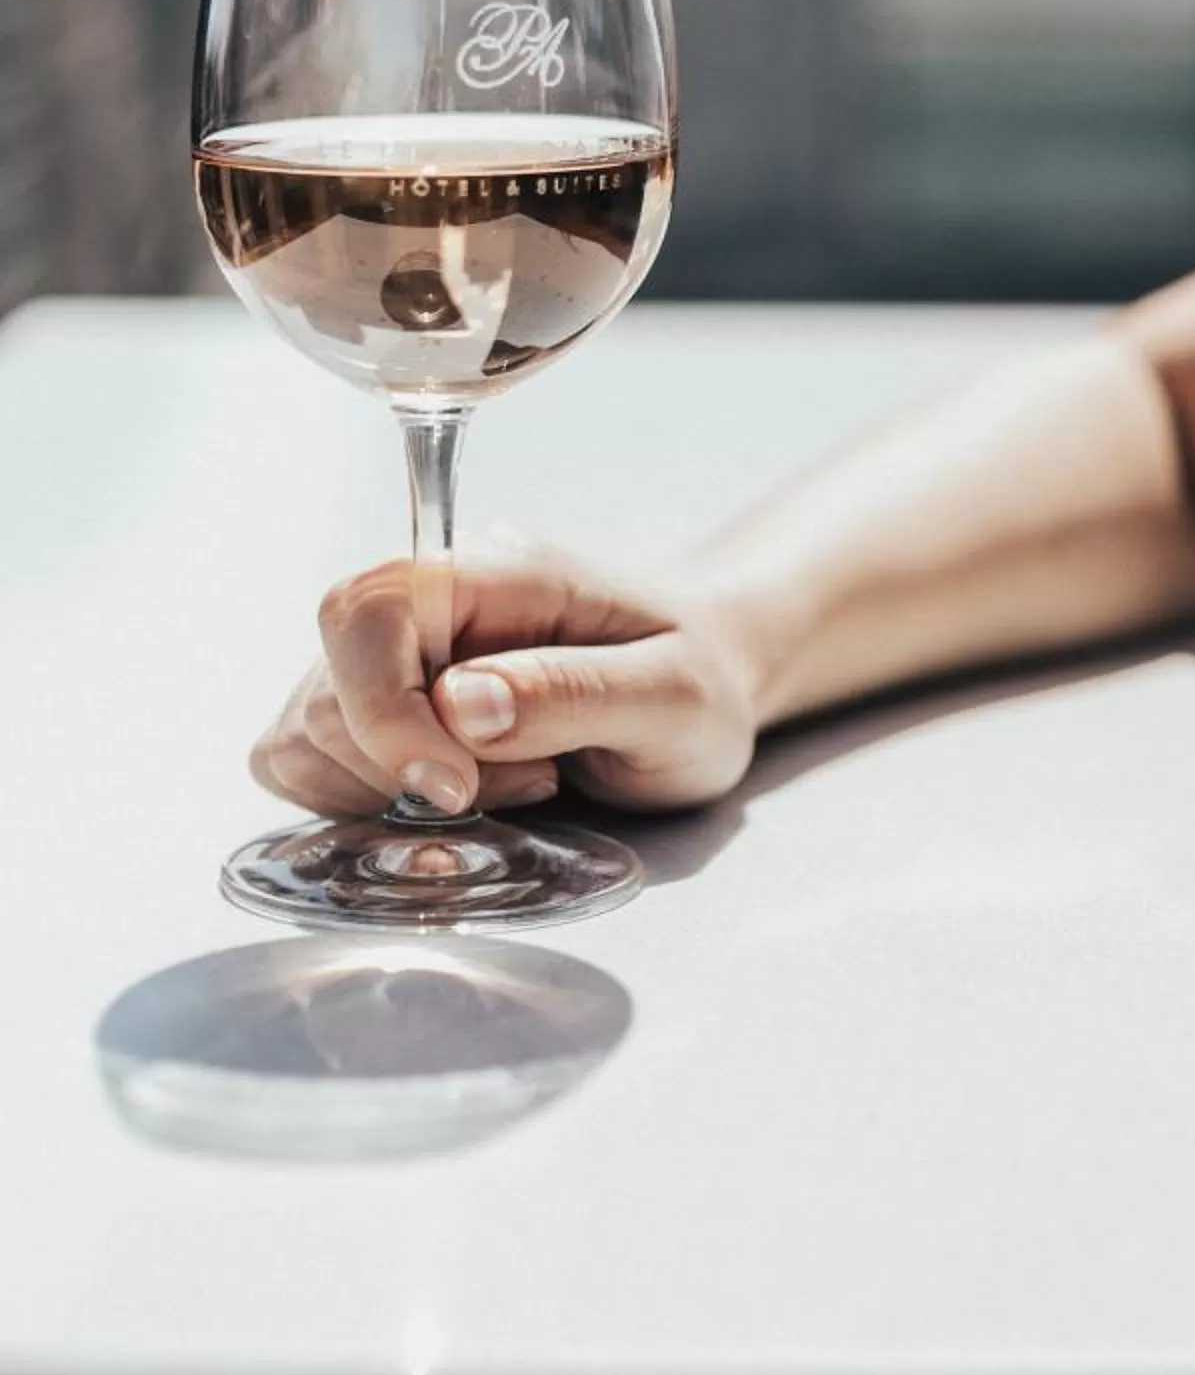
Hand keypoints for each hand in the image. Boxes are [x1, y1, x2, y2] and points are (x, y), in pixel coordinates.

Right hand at [249, 549, 760, 820]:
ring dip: (386, 788)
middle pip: (325, 681)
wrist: (708, 679)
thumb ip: (572, 693)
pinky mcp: (383, 710)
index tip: (454, 787)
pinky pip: (311, 761)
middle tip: (523, 782)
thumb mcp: (674, 696)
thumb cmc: (700, 681)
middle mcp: (432, 604)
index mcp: (498, 574)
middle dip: (401, 767)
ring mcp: (399, 656)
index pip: (370, 610)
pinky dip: (362, 800)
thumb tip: (458, 704)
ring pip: (306, 730)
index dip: (385, 711)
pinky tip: (459, 797)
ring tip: (504, 785)